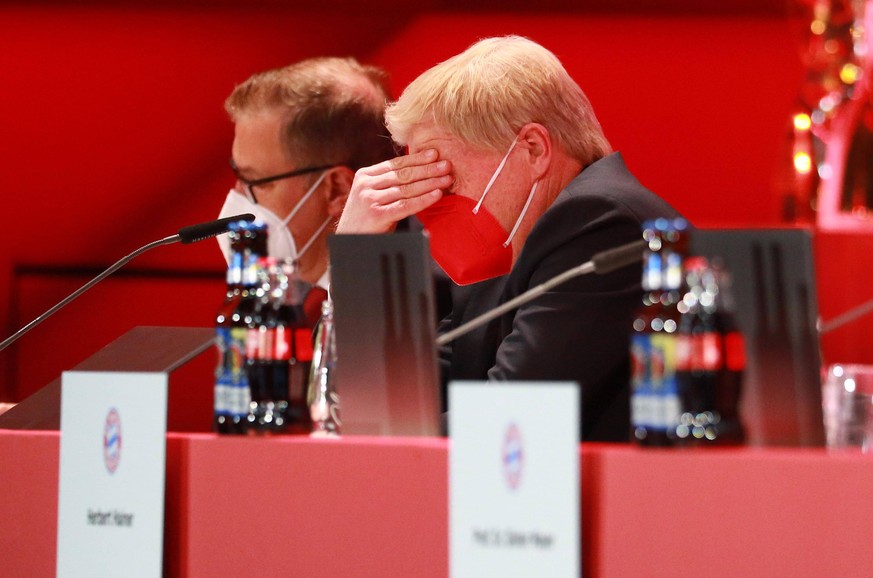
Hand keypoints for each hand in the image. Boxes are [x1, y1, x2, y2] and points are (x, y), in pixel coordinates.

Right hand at [337, 149, 452, 233]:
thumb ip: (388, 183)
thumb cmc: (366, 219)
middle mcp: (366, 185)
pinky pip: (406, 205)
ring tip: (446, 179)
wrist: (349, 241)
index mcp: (365, 175)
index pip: (395, 164)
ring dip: (430, 183)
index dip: (416, 158)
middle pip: (403, 174)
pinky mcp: (377, 215)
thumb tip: (418, 170)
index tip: (434, 154)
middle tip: (446, 164)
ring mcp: (370, 199)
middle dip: (427, 169)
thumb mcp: (373, 195)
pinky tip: (437, 195)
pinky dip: (423, 200)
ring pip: (406, 189)